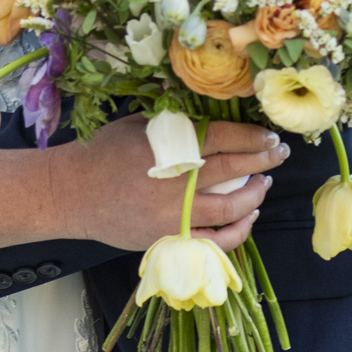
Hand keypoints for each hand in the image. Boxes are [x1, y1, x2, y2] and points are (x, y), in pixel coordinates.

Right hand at [47, 117, 289, 253]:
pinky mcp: (171, 238)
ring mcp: (176, 215)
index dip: (253, 137)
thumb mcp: (136, 124)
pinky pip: (216, 241)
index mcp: (171, 148)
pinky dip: (239, 230)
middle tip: (280, 153)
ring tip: (264, 182)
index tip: (269, 136)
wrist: (71, 194)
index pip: (225, 138)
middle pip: (235, 169)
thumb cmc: (102, 154)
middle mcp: (179, 182)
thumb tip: (207, 110)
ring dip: (256, 194)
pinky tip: (249, 216)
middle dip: (264, 159)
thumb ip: (173, 121)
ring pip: (232, 207)